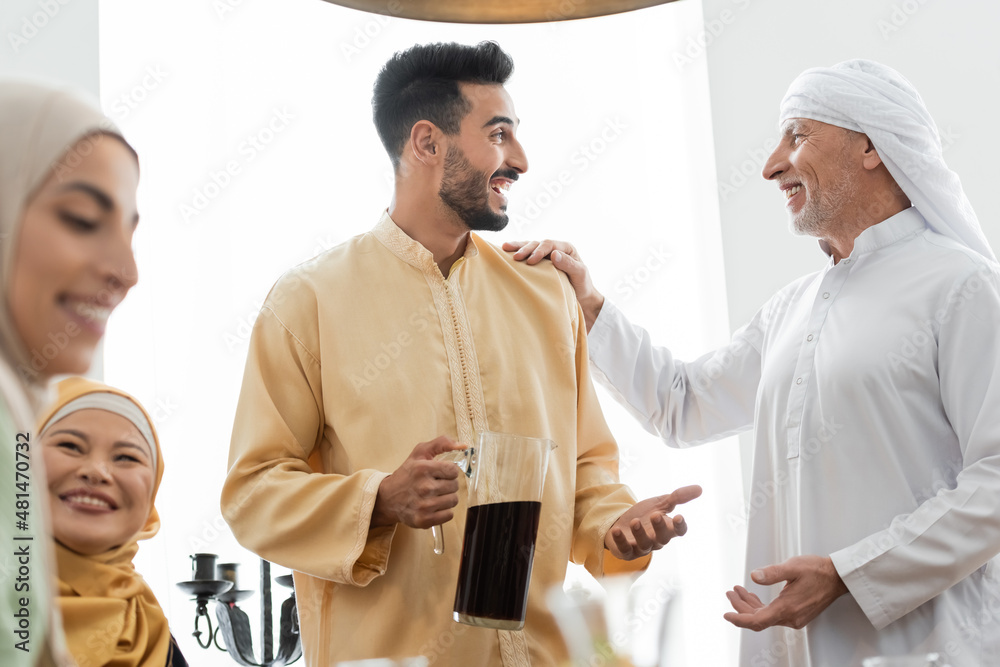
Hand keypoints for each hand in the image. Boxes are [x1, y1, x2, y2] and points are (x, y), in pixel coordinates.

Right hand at [371, 436, 466, 528]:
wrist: (387, 498)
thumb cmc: (406, 474)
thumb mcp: (420, 453)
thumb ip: (441, 443)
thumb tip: (463, 446)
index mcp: (423, 469)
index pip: (453, 470)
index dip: (448, 471)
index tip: (439, 473)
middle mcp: (424, 487)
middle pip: (455, 486)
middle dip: (447, 484)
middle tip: (435, 484)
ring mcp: (424, 505)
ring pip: (454, 500)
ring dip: (446, 498)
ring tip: (434, 495)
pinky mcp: (424, 520)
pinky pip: (449, 515)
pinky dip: (443, 511)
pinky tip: (433, 506)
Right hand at [502, 239, 604, 332]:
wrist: (581, 296)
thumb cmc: (582, 285)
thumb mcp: (580, 274)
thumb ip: (569, 264)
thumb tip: (554, 254)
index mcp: (566, 248)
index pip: (550, 245)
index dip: (539, 251)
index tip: (530, 261)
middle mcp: (555, 248)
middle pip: (538, 244)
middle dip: (525, 249)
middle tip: (515, 257)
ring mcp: (546, 255)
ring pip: (530, 246)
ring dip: (518, 247)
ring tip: (505, 248)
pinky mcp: (539, 263)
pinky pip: (527, 255)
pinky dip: (517, 253)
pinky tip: (506, 253)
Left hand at [604, 484, 701, 559]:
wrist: (621, 522)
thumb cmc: (644, 514)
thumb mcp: (660, 503)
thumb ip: (678, 497)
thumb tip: (700, 488)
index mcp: (667, 529)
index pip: (678, 531)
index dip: (680, 526)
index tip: (679, 517)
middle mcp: (656, 541)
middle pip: (662, 538)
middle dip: (659, 528)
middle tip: (655, 515)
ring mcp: (641, 548)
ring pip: (644, 545)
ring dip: (640, 533)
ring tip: (635, 521)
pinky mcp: (626, 552)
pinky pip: (624, 550)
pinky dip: (621, 541)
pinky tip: (617, 530)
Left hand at [723, 555, 848, 630]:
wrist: (837, 577)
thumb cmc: (818, 571)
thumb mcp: (792, 567)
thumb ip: (772, 573)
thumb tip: (754, 576)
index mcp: (787, 608)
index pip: (757, 621)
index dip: (739, 619)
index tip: (727, 615)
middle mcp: (791, 617)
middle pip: (758, 619)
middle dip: (741, 606)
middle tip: (731, 592)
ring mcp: (795, 617)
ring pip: (765, 616)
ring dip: (750, 605)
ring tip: (739, 591)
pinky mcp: (797, 614)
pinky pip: (773, 614)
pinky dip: (761, 606)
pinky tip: (754, 596)